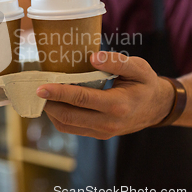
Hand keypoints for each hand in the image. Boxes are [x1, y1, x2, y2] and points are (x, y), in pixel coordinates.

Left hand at [36, 51, 174, 138]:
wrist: (157, 107)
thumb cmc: (146, 83)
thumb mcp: (138, 67)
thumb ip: (117, 61)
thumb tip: (92, 57)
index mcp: (119, 105)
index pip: (82, 99)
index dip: (59, 93)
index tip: (40, 87)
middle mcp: (109, 122)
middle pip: (69, 116)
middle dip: (48, 104)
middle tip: (33, 90)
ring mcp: (103, 131)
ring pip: (67, 126)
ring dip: (51, 112)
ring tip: (42, 95)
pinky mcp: (98, 134)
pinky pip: (72, 128)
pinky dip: (59, 117)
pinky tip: (54, 103)